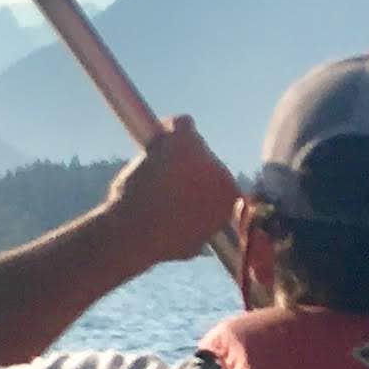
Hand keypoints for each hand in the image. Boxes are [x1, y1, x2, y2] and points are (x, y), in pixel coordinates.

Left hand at [104, 116, 239, 262]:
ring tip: (151, 173)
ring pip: (191, 142)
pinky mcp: (184, 142)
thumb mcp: (192, 245)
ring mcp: (205, 156)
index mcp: (230, 200)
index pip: (219, 181)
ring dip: (172, 151)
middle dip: (185, 167)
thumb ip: (202, 232)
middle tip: (161, 181)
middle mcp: (224, 175)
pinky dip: (169, 128)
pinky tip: (154, 143)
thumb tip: (201, 242)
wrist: (138, 231)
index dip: (197, 184)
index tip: (180, 190)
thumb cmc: (160, 243)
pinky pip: (182, 123)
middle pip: (205, 160)